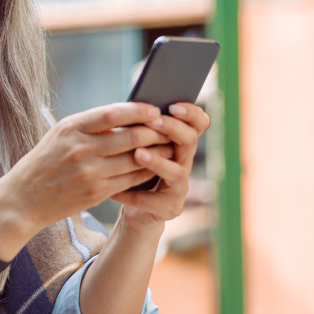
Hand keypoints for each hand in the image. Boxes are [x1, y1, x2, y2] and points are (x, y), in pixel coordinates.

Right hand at [0, 103, 168, 247]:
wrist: (23, 199)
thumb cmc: (42, 162)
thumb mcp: (59, 136)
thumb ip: (89, 125)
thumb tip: (125, 115)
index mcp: (71, 129)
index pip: (112, 113)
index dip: (138, 110)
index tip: (153, 108)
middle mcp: (81, 149)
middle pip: (131, 136)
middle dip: (155, 131)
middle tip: (169, 127)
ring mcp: (91, 172)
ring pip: (137, 159)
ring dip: (158, 152)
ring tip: (169, 146)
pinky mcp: (97, 192)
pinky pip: (131, 179)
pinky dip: (147, 171)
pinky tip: (154, 166)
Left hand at [113, 102, 210, 227]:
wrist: (133, 207)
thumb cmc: (132, 169)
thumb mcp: (134, 146)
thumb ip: (137, 130)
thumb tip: (127, 107)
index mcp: (178, 144)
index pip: (198, 124)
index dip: (191, 114)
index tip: (173, 105)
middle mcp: (184, 163)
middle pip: (190, 141)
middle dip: (173, 129)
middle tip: (153, 121)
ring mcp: (180, 187)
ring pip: (177, 172)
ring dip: (158, 162)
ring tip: (138, 154)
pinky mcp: (170, 208)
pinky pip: (153, 201)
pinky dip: (133, 195)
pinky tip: (115, 191)